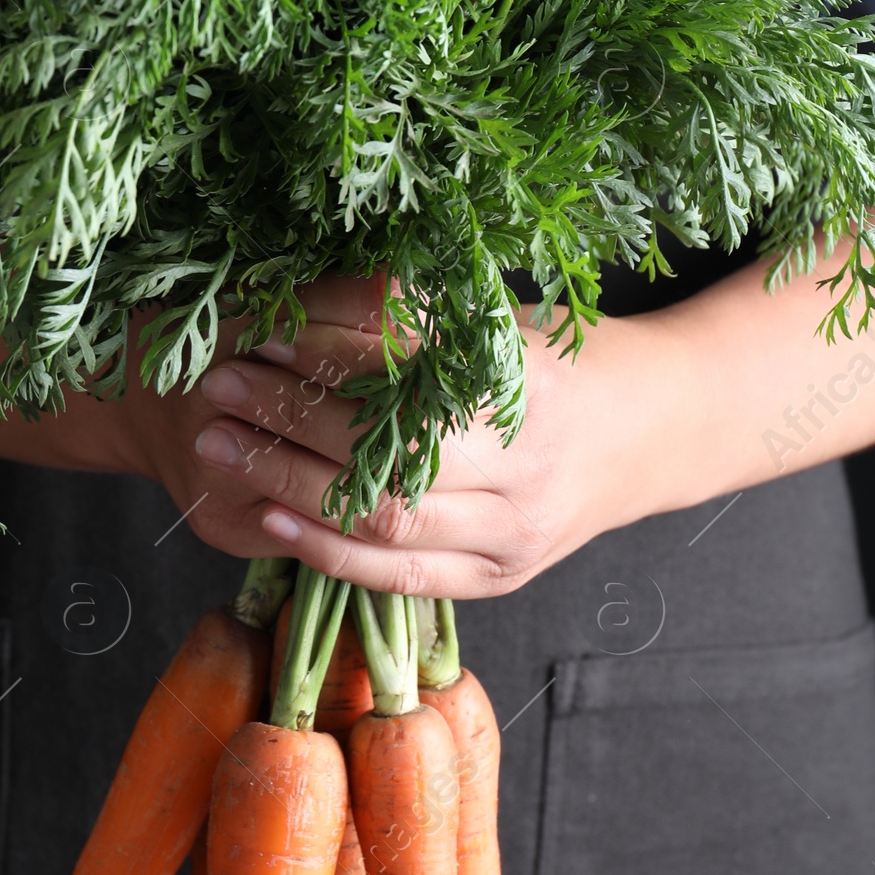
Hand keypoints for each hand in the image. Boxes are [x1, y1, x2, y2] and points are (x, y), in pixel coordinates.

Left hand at [187, 277, 666, 597]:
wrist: (654, 431)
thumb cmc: (564, 360)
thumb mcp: (500, 320)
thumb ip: (413, 316)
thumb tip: (300, 294)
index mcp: (529, 387)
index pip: (403, 375)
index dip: (324, 358)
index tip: (260, 333)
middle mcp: (525, 469)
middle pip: (384, 457)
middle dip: (288, 421)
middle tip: (219, 386)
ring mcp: (514, 535)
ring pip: (383, 524)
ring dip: (288, 486)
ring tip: (222, 446)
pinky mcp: (501, 579)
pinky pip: (400, 579)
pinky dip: (327, 553)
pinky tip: (271, 519)